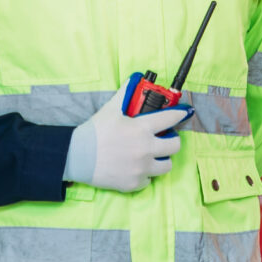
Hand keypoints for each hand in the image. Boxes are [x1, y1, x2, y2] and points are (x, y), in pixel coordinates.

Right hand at [64, 94, 189, 193]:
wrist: (76, 157)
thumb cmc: (94, 132)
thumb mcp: (110, 109)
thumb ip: (125, 94)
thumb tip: (134, 78)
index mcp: (142, 129)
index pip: (170, 118)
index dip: (179, 115)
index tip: (184, 114)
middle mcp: (146, 149)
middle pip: (175, 146)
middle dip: (171, 140)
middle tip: (163, 139)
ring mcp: (141, 168)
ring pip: (166, 166)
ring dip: (161, 160)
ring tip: (151, 156)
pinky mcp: (134, 184)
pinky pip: (149, 180)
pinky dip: (145, 175)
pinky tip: (135, 168)